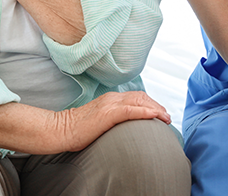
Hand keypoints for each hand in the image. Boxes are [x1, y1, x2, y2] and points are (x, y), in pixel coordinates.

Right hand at [54, 91, 170, 151]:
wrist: (61, 130)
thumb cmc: (77, 130)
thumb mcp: (99, 122)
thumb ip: (112, 120)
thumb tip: (124, 129)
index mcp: (110, 99)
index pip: (136, 97)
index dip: (151, 103)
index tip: (160, 113)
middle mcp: (112, 98)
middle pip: (141, 97)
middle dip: (157, 106)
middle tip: (167, 117)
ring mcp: (109, 104)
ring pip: (139, 101)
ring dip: (156, 108)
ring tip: (165, 118)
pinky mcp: (107, 114)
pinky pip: (131, 110)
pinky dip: (145, 111)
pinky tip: (155, 116)